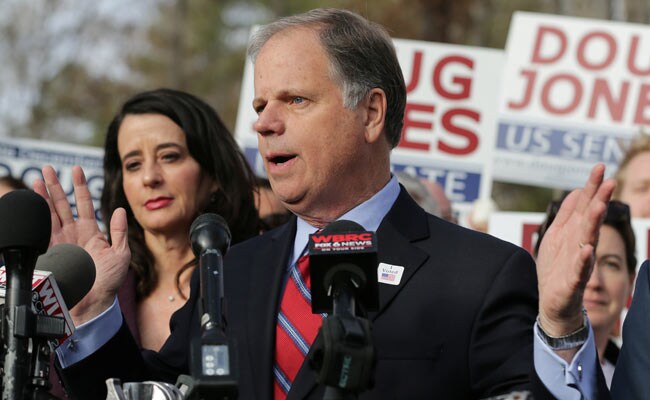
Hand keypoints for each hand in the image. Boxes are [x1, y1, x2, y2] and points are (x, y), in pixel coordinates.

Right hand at [33, 165, 130, 324]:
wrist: (91, 303)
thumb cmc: (108, 282)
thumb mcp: (121, 254)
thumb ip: (119, 232)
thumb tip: (119, 210)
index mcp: (92, 232)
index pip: (84, 204)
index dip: (80, 187)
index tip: (76, 169)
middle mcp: (74, 234)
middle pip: (62, 204)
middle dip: (56, 186)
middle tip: (48, 168)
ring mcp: (60, 242)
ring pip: (50, 213)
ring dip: (44, 196)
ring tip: (38, 179)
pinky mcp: (50, 251)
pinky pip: (43, 229)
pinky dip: (38, 214)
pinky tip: (34, 201)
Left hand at [536, 163, 614, 357]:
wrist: (554, 304)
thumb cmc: (558, 268)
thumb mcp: (558, 235)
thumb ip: (568, 214)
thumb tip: (578, 190)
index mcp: (575, 232)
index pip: (585, 206)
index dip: (592, 187)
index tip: (600, 167)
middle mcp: (580, 244)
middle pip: (590, 219)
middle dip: (599, 200)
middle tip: (609, 181)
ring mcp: (579, 262)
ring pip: (588, 240)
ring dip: (593, 223)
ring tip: (599, 207)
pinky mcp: (573, 281)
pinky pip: (580, 269)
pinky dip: (583, 260)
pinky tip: (587, 250)